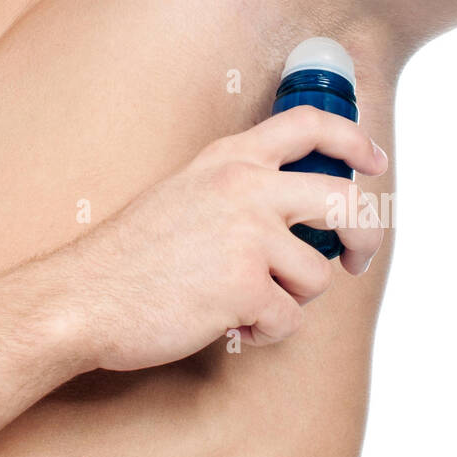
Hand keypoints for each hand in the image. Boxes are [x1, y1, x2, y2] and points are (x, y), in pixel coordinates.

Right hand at [58, 104, 388, 372]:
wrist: (84, 296)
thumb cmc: (130, 255)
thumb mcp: (185, 191)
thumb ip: (238, 188)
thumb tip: (298, 214)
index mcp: (229, 159)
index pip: (308, 125)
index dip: (353, 141)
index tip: (373, 163)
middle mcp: (244, 187)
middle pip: (343, 199)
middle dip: (364, 234)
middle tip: (355, 257)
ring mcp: (247, 235)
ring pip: (318, 274)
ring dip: (290, 299)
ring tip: (244, 302)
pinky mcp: (245, 286)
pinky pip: (289, 319)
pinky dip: (263, 332)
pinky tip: (227, 324)